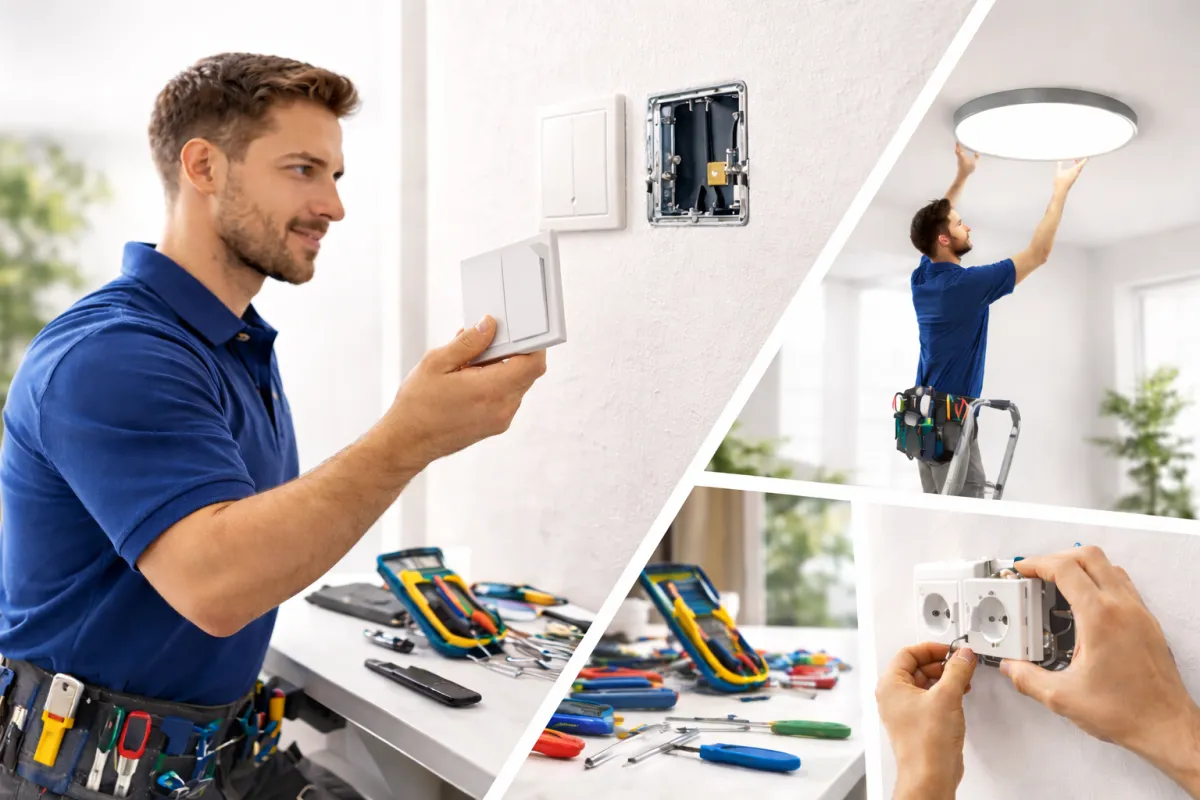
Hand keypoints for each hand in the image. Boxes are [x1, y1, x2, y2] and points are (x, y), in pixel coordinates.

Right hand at [386, 316, 546, 465]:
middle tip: (489, 340)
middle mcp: (503, 408)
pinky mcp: (497, 425)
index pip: (533, 363)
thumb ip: (468, 342)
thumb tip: (489, 324)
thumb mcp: (437, 363)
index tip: (518, 330)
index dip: (533, 343)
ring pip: (518, 384)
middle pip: (528, 372)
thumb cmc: (418, 404)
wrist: (408, 442)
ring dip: (503, 367)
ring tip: (472, 362)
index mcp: (491, 390)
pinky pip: (508, 396)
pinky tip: (472, 377)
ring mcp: (501, 419)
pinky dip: (497, 382)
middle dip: (514, 352)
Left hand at [877, 642, 977, 799]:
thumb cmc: (926, 742)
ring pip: (925, 684)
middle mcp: (893, 697)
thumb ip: (957, 670)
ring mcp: (904, 711)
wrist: (930, 774)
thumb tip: (963, 656)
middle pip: (916, 667)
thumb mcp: (947, 696)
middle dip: (941, 664)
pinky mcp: (917, 723)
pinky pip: (930, 699)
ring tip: (963, 679)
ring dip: (945, 679)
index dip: (931, 649)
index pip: (908, 653)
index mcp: (890, 685)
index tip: (950, 650)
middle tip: (960, 664)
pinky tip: (959, 695)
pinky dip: (945, 694)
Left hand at [955, 142, 978, 175]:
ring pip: (957, 153)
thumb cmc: (967, 170)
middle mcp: (959, 158)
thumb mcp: (974, 164)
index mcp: (962, 157)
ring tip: (959, 145)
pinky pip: (958, 155)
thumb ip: (976, 158)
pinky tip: (961, 151)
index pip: (959, 150)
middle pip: (957, 150)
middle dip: (957, 146)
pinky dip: (959, 152)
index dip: (958, 145)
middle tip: (958, 141)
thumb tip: (977, 152)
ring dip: (958, 149)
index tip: (957, 141)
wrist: (962, 176)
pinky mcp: (959, 162)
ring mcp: (958, 160)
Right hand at [1001, 546, 1199, 791]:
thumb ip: (1028, 678)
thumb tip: (1013, 667)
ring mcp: (1139, 614)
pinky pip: (1123, 586)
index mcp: (1099, 618)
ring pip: (1109, 567)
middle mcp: (1123, 609)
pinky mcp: (1148, 624)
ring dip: (1081, 568)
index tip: (1023, 569)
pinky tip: (1086, 607)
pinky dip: (1100, 583)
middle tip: (1039, 572)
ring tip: (1060, 585)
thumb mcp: (1062, 697)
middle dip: (1058, 557)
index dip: (1037, 563)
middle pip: (1089, 556)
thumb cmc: (1128, 712)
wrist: (1166, 727)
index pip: (1065, 569)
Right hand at [1053, 157, 1087, 191]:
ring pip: (1079, 168)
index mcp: (1075, 169)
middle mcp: (1077, 173)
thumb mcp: (1058, 172)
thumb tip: (1059, 162)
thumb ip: (1059, 166)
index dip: (1085, 158)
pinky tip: (1072, 168)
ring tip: (1074, 161)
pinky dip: (1075, 168)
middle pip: (1081, 164)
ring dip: (1078, 164)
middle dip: (1080, 160)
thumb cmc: (1061, 182)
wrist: (1061, 190)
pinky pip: (1076, 171)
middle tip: (1078, 156)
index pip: (1083, 162)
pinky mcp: (1074, 178)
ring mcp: (1076, 176)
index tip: (1087, 154)